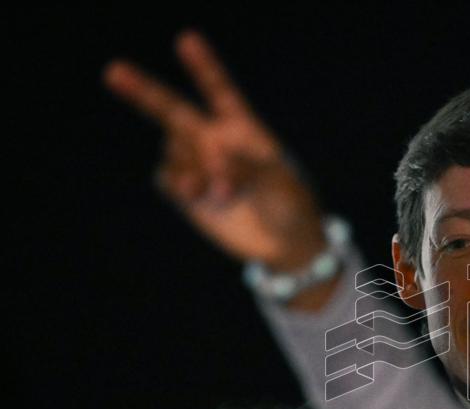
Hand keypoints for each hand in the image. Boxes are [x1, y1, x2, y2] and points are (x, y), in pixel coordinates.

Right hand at [104, 31, 326, 272]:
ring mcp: (199, 166)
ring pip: (174, 150)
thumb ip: (248, 166)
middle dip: (144, 92)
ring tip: (225, 191)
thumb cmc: (292, 206)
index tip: (186, 41)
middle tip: (114, 71)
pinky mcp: (189, 194)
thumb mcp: (280, 182)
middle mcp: (215, 141)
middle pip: (174, 112)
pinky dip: (178, 183)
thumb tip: (216, 164)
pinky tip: (196, 193)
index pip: (219, 91)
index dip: (202, 67)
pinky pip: (169, 179)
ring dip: (192, 166)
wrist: (284, 244)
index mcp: (244, 129)